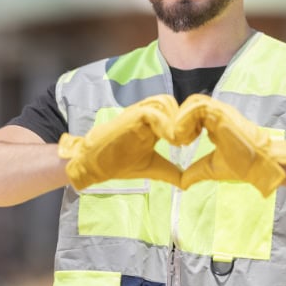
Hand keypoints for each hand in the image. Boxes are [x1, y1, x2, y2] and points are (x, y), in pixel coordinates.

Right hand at [58, 94, 180, 189]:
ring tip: (177, 141)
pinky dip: (165, 124)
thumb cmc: (119, 163)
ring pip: (165, 102)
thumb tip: (188, 183)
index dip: (187, 122)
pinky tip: (170, 140)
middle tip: (187, 140)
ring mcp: (138, 114)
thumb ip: (171, 172)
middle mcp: (147, 114)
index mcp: (154, 123)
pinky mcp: (130, 117)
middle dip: (183, 118)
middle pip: (172, 103)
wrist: (93, 163)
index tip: (191, 140)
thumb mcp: (152, 167)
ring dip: (175, 120)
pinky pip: (153, 113)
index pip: (176, 111)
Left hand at [176, 94, 285, 196]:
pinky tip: (188, 138)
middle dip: (180, 118)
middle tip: (180, 139)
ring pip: (194, 101)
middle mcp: (217, 113)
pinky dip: (187, 120)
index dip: (182, 123)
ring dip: (182, 119)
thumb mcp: (210, 168)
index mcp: (214, 122)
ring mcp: (221, 111)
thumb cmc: (241, 165)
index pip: (192, 111)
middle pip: (191, 102)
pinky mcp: (223, 114)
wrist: (262, 165)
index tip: (181, 143)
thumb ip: (195, 172)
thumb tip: (181, 184)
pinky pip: (199, 107)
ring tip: (184, 139)